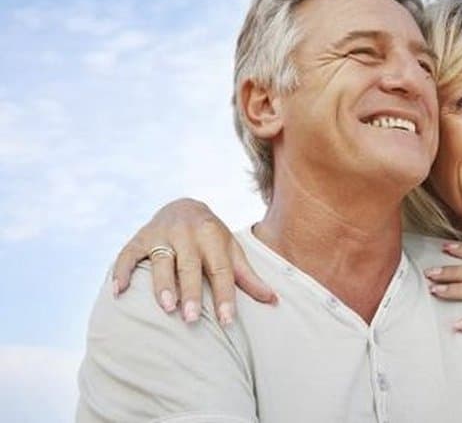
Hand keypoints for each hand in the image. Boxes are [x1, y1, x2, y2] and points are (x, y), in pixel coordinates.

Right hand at [112, 198, 277, 324]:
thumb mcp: (231, 251)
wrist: (183, 206)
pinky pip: (127, 255)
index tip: (227, 322)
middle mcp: (187, 233)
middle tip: (192, 319)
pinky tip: (118, 292)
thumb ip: (248, 277)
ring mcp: (160, 234)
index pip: (221, 269)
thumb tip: (274, 301)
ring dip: (162, 284)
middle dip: (191, 291)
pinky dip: (121, 272)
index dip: (224, 296)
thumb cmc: (212, 239)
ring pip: (161, 260)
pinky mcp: (138, 238)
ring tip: (166, 307)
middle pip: (190, 265)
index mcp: (213, 236)